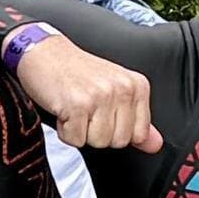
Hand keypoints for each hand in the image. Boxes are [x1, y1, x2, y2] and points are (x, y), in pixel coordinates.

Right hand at [11, 35, 162, 154]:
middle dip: (97, 132)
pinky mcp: (77, 104)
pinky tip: (63, 108)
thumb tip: (155, 145)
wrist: (43, 52)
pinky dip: (64, 130)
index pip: (139, 134)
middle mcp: (122, 88)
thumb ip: (136, 120)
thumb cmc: (76, 72)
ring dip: (80, 131)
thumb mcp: (113, 91)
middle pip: (118, 142)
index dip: (116, 130)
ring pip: (98, 143)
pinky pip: (75, 140)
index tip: (103, 112)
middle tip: (86, 108)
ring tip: (74, 107)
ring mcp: (100, 96)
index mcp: (137, 85)